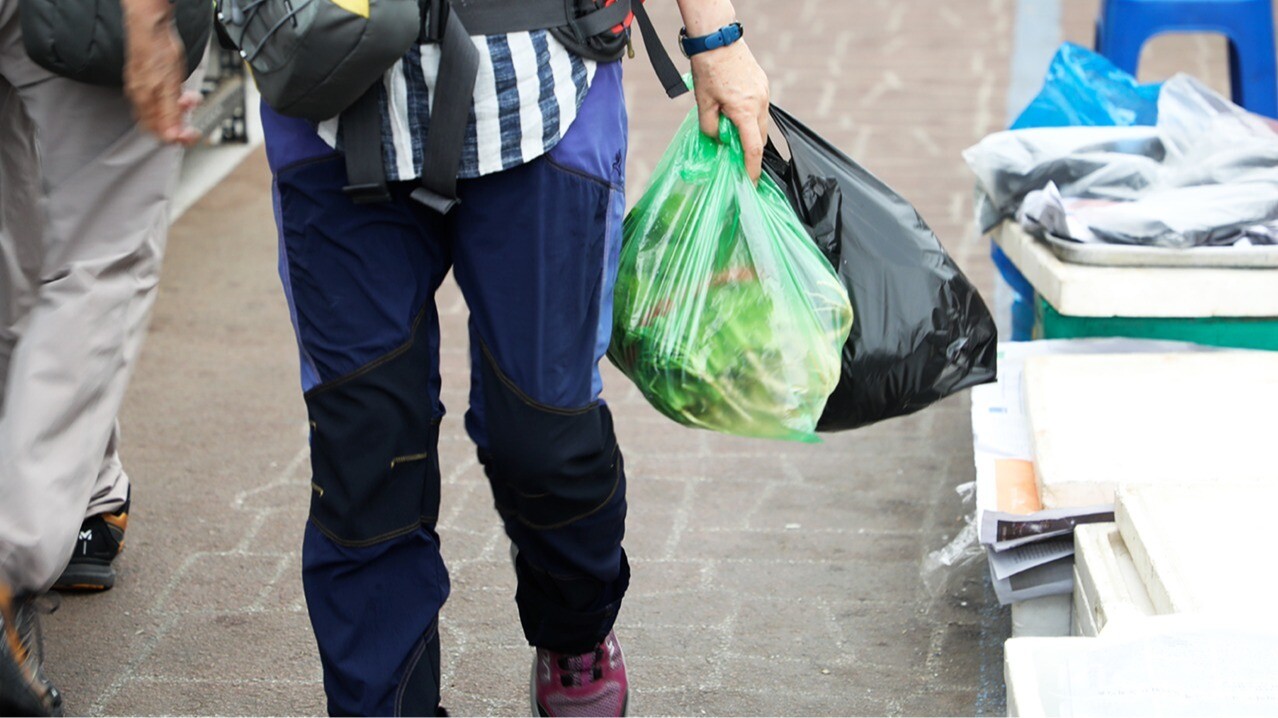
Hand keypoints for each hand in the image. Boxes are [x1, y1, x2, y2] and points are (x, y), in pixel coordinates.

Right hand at [123, 4, 200, 144]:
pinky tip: (183, 93)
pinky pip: (162, 98)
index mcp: (145, 102)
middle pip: (160, 125)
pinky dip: (175, 99)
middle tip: (193, 124)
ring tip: (191, 101)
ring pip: (163, 111)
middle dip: (179, 126)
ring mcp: (144, 88)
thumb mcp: (170, 87)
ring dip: (180, 110)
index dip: (177, 139)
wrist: (151, 27)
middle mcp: (141, 98)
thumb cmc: (158, 52)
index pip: (159, 133)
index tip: (191, 136)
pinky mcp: (148, 80)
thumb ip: (170, 113)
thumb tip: (171, 137)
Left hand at [690, 40, 769, 181]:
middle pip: (760, 138)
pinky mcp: (763, 85)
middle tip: (735, 159)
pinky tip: (735, 113)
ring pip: (762, 123)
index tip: (750, 183)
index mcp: (745, 111)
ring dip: (750, 132)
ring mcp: (764, 92)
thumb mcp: (703, 103)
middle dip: (750, 151)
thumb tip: (718, 140)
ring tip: (732, 132)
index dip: (752, 169)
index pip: (753, 148)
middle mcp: (760, 103)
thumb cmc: (708, 69)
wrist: (718, 39)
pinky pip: (761, 109)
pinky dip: (751, 117)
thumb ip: (710, 127)